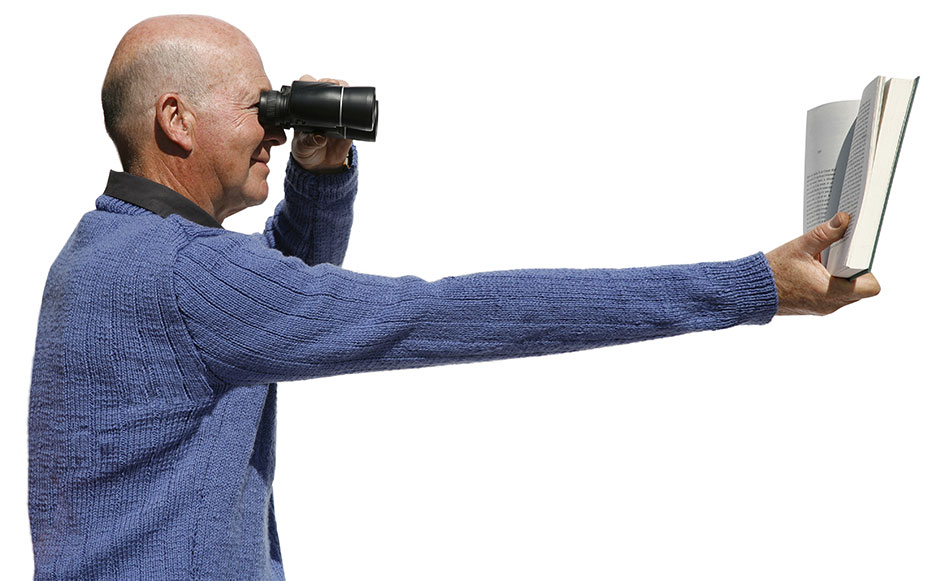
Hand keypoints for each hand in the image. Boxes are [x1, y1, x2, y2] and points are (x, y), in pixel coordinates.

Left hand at [290, 75, 353, 172]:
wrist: (321, 167)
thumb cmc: (306, 152)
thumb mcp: (303, 147)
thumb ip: (309, 142)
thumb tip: (319, 137)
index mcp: (305, 109)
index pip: (306, 88)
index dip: (311, 82)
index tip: (315, 82)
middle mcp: (321, 108)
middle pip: (326, 86)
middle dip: (330, 82)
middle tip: (333, 84)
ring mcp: (336, 114)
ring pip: (342, 94)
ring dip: (345, 89)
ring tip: (344, 90)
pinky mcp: (348, 124)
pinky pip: (354, 112)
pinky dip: (357, 107)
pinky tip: (356, 105)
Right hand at [765, 212, 880, 315]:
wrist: (752, 291)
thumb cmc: (774, 272)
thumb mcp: (800, 247)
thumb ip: (826, 233)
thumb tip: (844, 219)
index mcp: (831, 292)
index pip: (871, 287)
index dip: (867, 269)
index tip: (855, 254)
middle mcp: (830, 304)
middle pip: (860, 288)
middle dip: (853, 269)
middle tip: (837, 255)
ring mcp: (823, 308)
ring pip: (847, 292)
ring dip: (841, 276)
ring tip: (823, 262)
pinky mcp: (815, 307)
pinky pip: (833, 295)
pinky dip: (829, 282)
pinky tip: (814, 270)